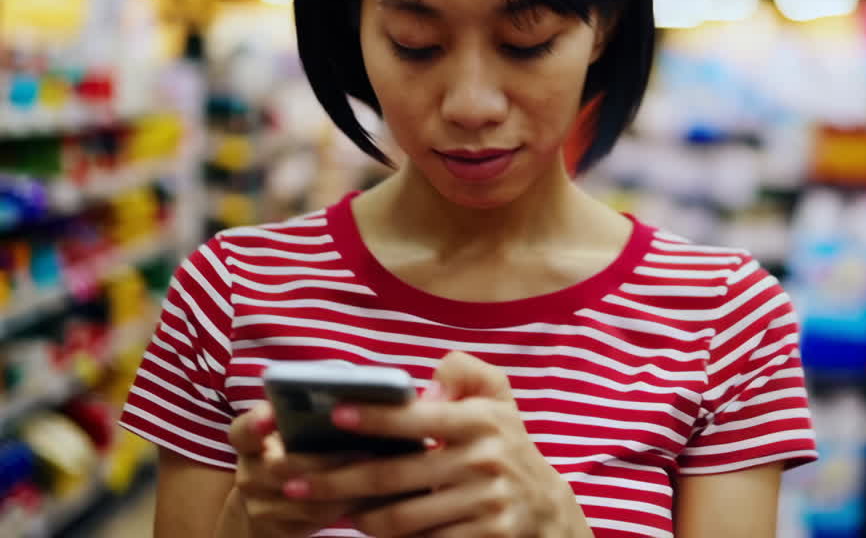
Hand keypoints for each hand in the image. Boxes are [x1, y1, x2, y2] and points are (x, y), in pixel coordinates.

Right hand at [225, 403, 360, 537]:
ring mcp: (258, 504)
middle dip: (324, 461)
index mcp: (249, 439)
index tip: (271, 417)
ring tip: (372, 472)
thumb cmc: (297, 446)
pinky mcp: (277, 528)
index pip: (244, 430)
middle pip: (280, 468)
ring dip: (340, 486)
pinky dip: (340, 506)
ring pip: (302, 498)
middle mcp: (247, 472)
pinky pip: (313, 519)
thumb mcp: (293, 427)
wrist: (274, 497)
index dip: (255, 423)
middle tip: (363, 451)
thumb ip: (307, 410)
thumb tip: (347, 391)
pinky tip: (364, 492)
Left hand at [298, 352, 590, 537]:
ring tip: (336, 510)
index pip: (417, 418)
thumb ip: (464, 370)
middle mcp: (482, 460)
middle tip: (296, 483)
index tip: (335, 415)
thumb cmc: (505, 442)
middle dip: (338, 481)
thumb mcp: (497, 396)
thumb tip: (426, 385)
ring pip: (402, 518)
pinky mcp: (484, 536)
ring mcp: (484, 503)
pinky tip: (372, 531)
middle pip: (394, 476)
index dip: (375, 417)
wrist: (544, 506)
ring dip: (360, 517)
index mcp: (480, 419)